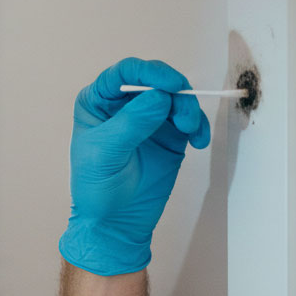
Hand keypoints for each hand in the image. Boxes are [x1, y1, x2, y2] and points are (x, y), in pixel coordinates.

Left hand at [59, 58, 210, 275]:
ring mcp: (148, 118)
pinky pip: (189, 119)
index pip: (124, 73)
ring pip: (176, 98)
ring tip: (190, 132)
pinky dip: (198, 126)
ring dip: (189, 110)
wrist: (115, 222)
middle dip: (175, 93)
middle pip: (156, 81)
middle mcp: (123, 104)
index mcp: (98, 101)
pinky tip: (198, 142)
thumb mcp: (105, 153)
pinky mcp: (169, 135)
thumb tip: (159, 96)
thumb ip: (131, 123)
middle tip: (183, 117)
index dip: (149, 73)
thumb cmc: (97, 187)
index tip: (170, 85)